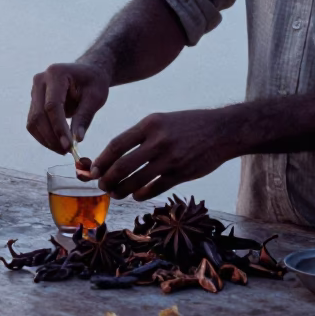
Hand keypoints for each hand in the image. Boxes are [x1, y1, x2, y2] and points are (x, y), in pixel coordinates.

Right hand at [26, 62, 110, 153]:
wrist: (87, 72)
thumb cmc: (93, 82)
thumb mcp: (95, 97)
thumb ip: (85, 117)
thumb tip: (77, 139)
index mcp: (56, 73)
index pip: (52, 105)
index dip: (59, 128)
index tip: (69, 146)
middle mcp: (40, 80)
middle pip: (39, 115)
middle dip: (51, 137)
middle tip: (67, 151)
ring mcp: (34, 91)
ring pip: (33, 122)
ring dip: (46, 140)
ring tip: (64, 149)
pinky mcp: (34, 102)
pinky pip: (34, 123)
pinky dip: (44, 136)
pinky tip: (58, 143)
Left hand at [90, 108, 238, 200]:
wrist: (222, 131)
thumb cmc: (188, 125)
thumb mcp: (161, 120)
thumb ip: (140, 136)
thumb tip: (115, 155)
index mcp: (150, 124)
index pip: (117, 145)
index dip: (102, 160)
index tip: (93, 170)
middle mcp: (158, 141)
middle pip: (122, 166)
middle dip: (107, 179)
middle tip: (101, 186)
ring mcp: (170, 159)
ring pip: (136, 181)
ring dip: (121, 190)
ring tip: (115, 193)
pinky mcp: (181, 173)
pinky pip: (154, 188)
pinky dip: (141, 194)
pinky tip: (136, 195)